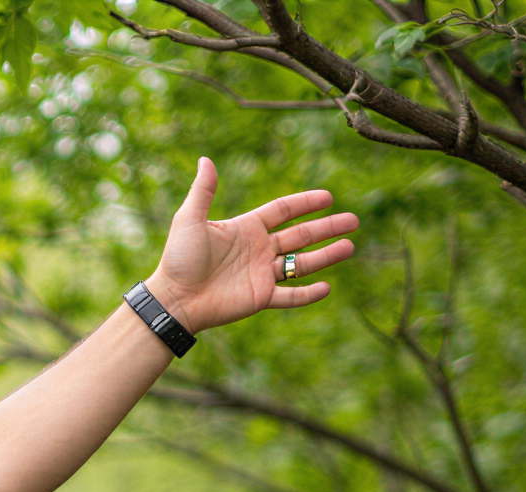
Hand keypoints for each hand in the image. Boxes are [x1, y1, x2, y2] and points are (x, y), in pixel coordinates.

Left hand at [144, 157, 358, 333]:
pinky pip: (289, 296)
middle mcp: (258, 250)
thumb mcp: (189, 219)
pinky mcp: (259, 298)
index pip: (283, 211)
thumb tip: (205, 159)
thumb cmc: (178, 259)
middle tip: (354, 220)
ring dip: (326, 255)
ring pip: (301, 264)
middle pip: (300, 235)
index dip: (306, 203)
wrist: (172, 298)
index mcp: (246, 229)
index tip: (329, 197)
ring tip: (350, 245)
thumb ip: (203, 190)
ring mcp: (260, 274)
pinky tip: (327, 287)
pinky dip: (308, 294)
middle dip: (327, 227)